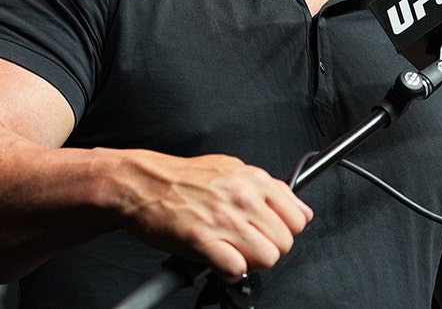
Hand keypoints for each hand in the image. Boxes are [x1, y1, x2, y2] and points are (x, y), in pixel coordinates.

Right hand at [113, 150, 313, 280]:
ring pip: (267, 259)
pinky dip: (229, 273)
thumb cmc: (181, 178)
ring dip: (251, 263)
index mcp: (254, 180)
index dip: (286, 231)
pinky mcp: (203, 240)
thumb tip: (291, 201)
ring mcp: (224, 219)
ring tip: (234, 254)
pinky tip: (219, 262)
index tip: (270, 233)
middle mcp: (243, 198)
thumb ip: (263, 186)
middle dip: (269, 250)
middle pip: (285, 243)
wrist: (142, 183)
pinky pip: (236, 269)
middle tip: (248, 246)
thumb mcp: (230, 168)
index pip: (299, 218)